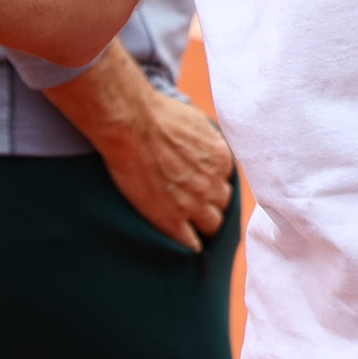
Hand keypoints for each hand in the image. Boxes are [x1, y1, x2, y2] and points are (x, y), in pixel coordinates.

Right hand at [43, 46, 234, 251]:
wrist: (132, 124)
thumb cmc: (155, 114)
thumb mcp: (193, 121)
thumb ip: (204, 139)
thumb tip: (204, 140)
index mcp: (221, 159)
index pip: (225, 181)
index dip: (212, 184)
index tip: (201, 185)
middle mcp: (213, 183)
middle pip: (223, 204)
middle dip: (211, 204)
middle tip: (196, 205)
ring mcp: (194, 204)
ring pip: (213, 225)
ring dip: (203, 224)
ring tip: (190, 226)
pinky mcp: (172, 220)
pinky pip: (191, 243)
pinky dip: (190, 244)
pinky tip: (183, 243)